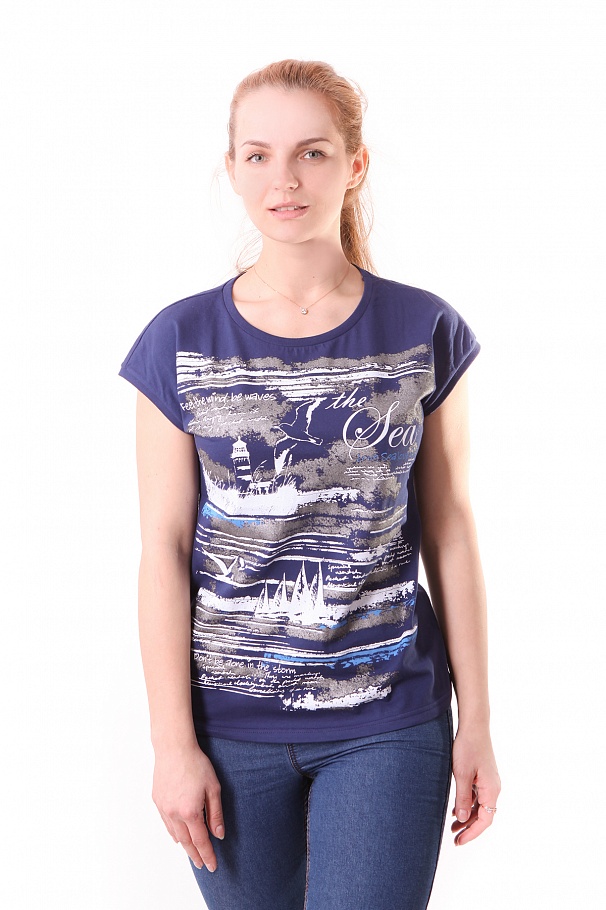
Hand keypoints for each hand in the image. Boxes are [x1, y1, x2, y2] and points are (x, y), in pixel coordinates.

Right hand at [152, 742, 224, 870]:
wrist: (173, 748)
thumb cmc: (196, 764)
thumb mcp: (213, 788)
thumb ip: (216, 813)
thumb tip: (219, 835)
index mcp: (190, 812)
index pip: (201, 841)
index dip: (207, 855)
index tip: (212, 866)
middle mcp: (175, 814)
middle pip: (186, 842)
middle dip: (195, 855)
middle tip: (202, 865)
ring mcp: (164, 808)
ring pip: (175, 834)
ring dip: (184, 846)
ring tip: (192, 854)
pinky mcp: (157, 801)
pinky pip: (166, 823)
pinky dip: (173, 833)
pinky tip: (178, 837)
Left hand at [450, 727, 499, 845]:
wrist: (474, 727)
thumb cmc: (468, 748)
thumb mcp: (462, 774)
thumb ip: (462, 797)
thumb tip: (462, 819)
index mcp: (492, 790)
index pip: (485, 820)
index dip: (472, 833)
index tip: (459, 841)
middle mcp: (493, 788)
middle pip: (483, 816)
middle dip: (469, 828)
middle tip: (454, 838)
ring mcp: (489, 782)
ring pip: (480, 807)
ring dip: (467, 817)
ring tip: (453, 827)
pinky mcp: (483, 776)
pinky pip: (477, 796)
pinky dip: (468, 805)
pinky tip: (456, 809)